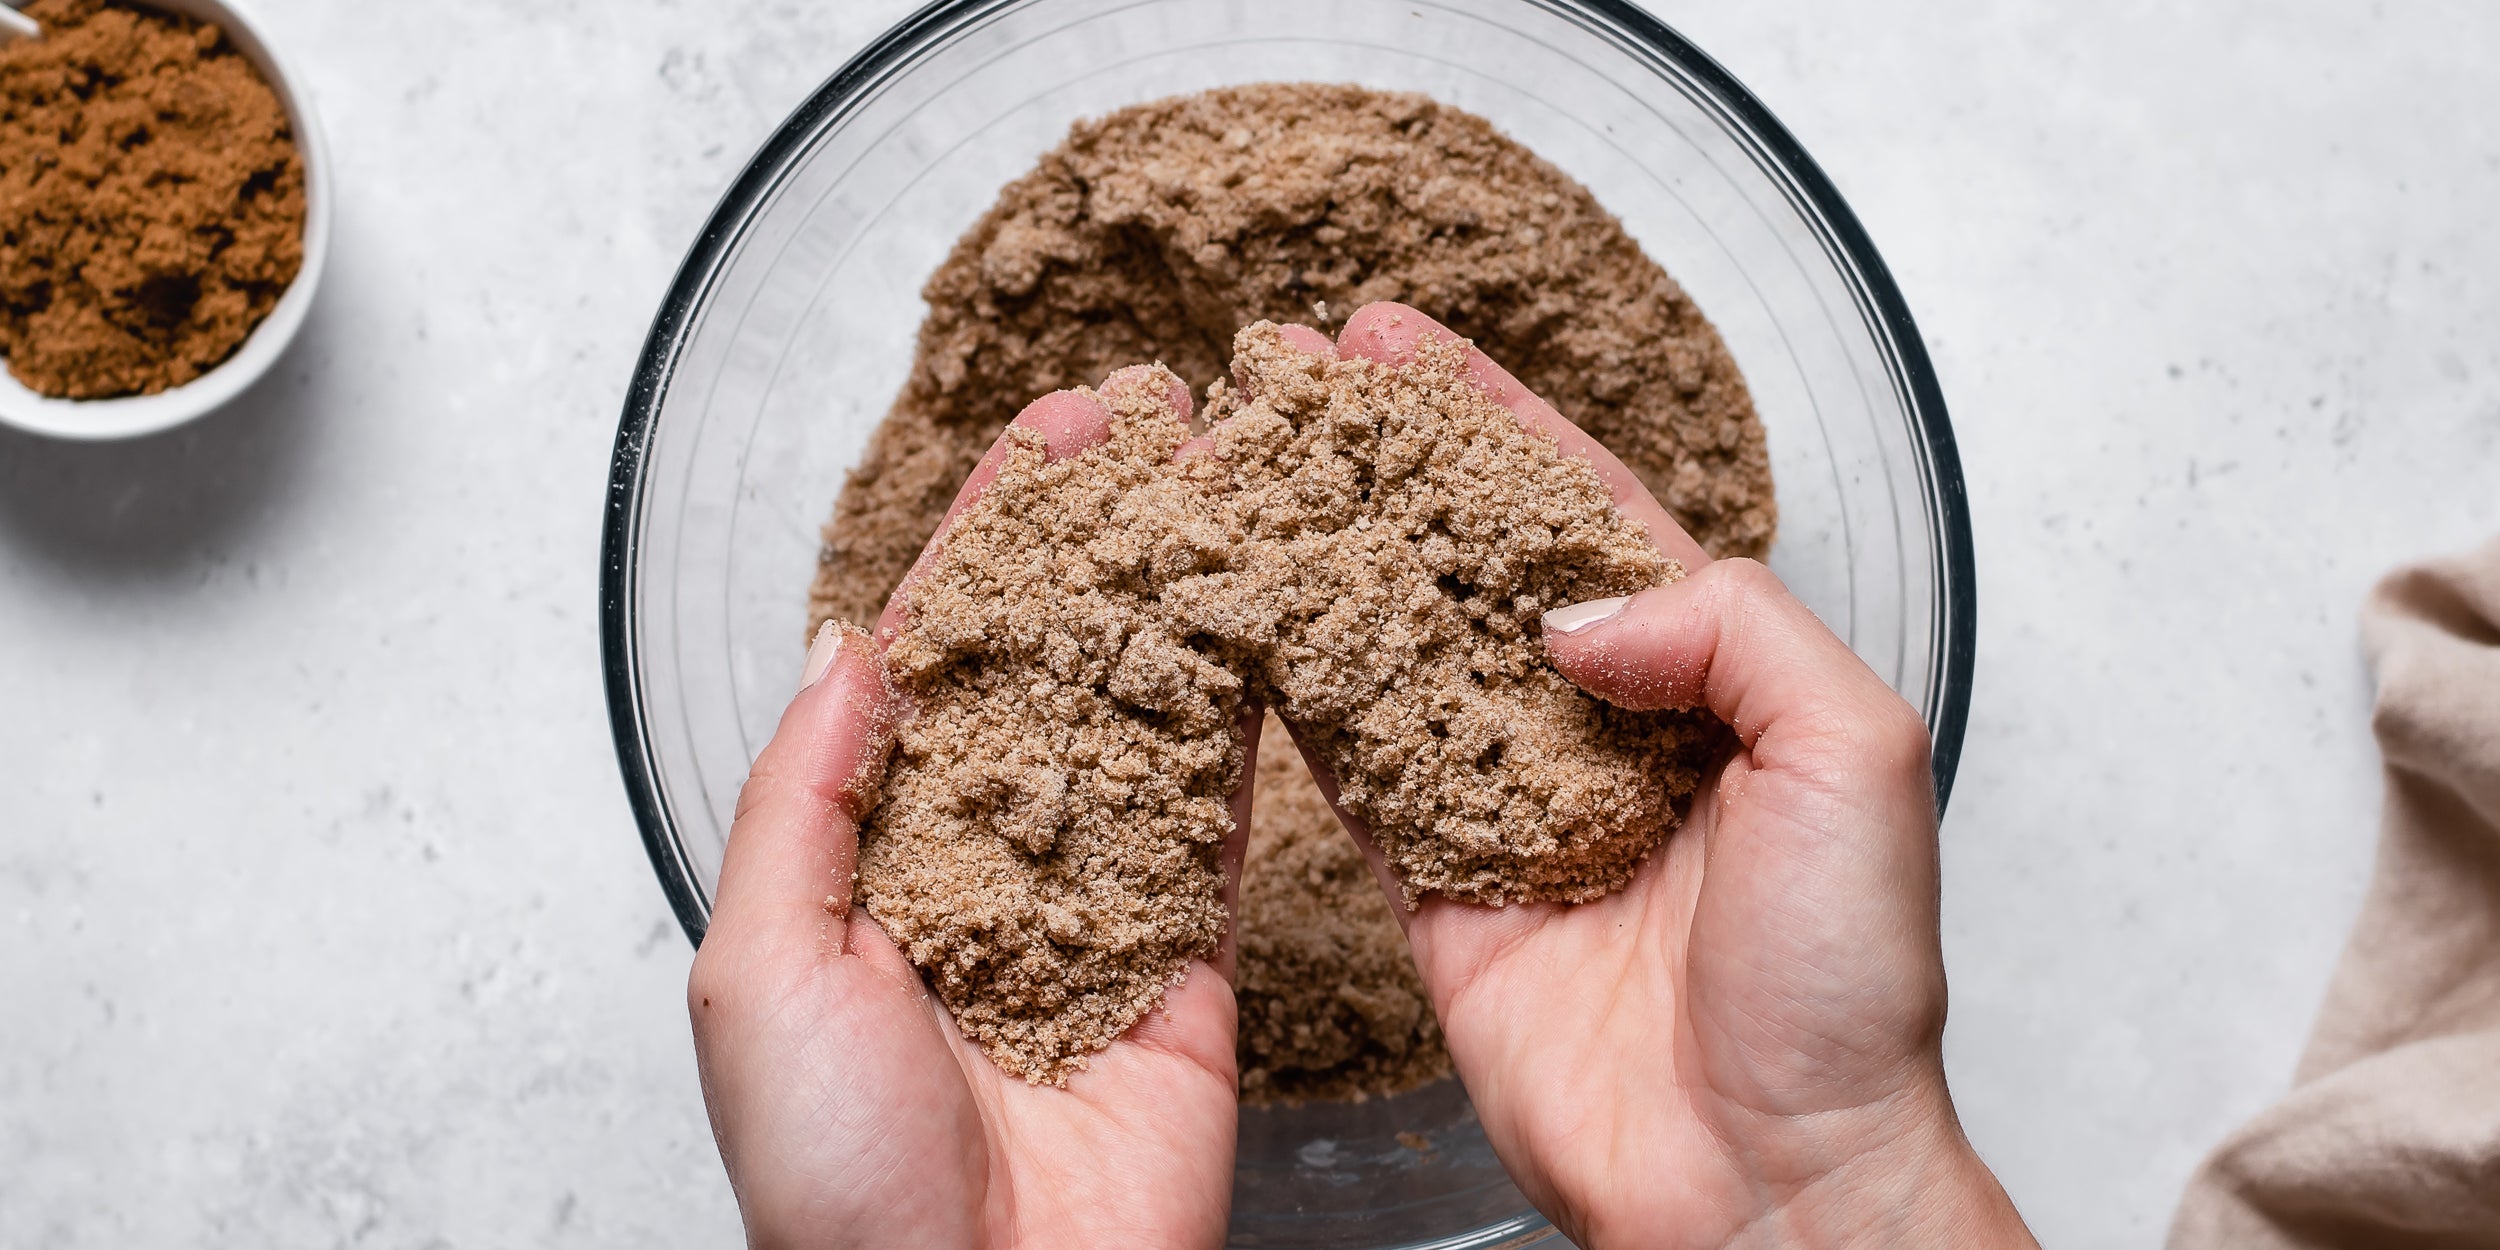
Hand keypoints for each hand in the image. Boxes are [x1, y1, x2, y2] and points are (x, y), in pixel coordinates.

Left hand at [687, 372, 1248, 1248]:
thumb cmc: (833, 1177)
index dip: (984, 544)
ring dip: (1180, 595)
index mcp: (870, 860)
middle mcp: (988, 864)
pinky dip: (1251, 713)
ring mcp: (1100, 901)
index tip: (1042, 439)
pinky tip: (1274, 611)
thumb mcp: (758, 966)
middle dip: (1094, 541)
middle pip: (1050, 663)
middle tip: (1150, 421)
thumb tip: (847, 644)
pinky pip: (1227, 815)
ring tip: (1220, 479)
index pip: (931, 661)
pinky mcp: (1199, 954)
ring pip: (1147, 716)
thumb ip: (802, 797)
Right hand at [1285, 303, 2035, 1248]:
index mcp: (1710, 684)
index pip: (1585, 517)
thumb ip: (1729, 632)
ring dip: (1326, 556)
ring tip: (1248, 464)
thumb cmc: (1842, 988)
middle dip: (1389, 468)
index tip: (1404, 348)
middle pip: (1472, 564)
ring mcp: (1509, 806)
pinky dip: (1296, 696)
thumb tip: (1565, 613)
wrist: (1765, 1173)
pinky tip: (1241, 614)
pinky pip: (1353, 775)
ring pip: (1397, 652)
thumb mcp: (1855, 757)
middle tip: (1298, 376)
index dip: (1494, 426)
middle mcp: (1600, 731)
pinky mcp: (1437, 892)